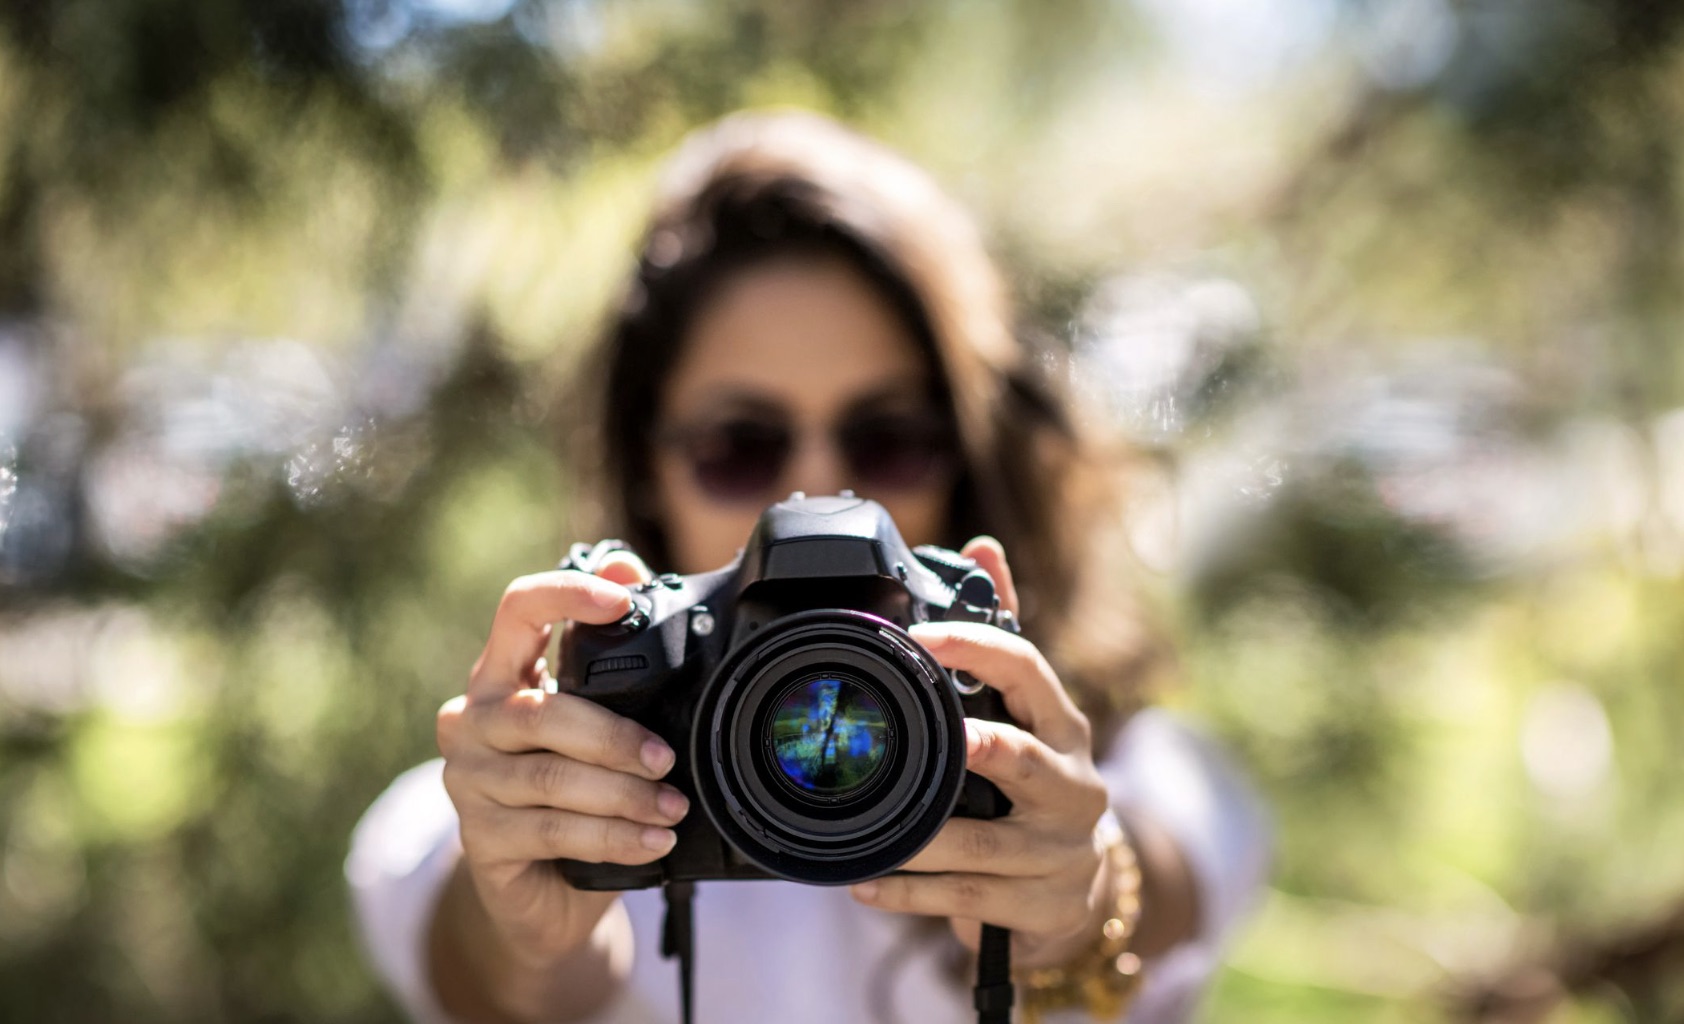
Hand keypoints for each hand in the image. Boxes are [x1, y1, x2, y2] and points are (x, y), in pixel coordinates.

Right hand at [432, 552, 690, 1012]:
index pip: (519, 610)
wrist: (540, 887)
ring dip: (623, 795)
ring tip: (672, 807)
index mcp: (502, 673)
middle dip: (614, 737)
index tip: (622, 602)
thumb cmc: (574, 788)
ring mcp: (467, 779)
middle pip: (542, 712)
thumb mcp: (595, 719)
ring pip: (551, 779)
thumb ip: (611, 654)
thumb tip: (628, 566)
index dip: (567, 596)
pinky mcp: (479, 837)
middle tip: (666, 758)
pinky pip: (554, 831)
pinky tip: (652, 841)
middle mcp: (472, 718)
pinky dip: (613, 838)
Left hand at [847, 537, 1116, 969]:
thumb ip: (1001, 630)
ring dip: (917, 838)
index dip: (974, 649)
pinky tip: (867, 882)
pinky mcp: (1038, 905)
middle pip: (1021, 758)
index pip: (1027, 671)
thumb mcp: (1029, 711)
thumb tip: (982, 545)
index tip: (916, 638)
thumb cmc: (1038, 780)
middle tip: (933, 740)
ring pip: (981, 842)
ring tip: (864, 829)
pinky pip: (964, 897)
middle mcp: (1071, 784)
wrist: (1081, 888)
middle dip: (976, 749)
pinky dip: (910, 892)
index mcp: (1062, 725)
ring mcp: (1057, 849)